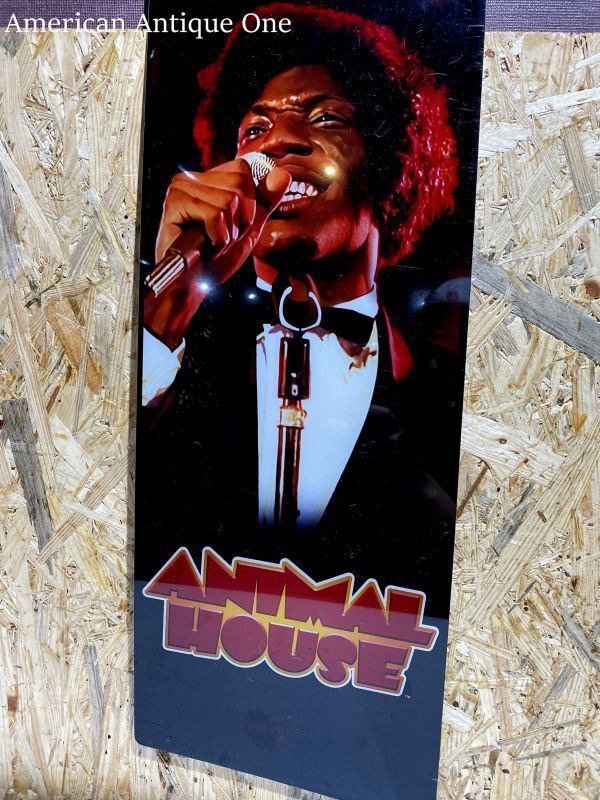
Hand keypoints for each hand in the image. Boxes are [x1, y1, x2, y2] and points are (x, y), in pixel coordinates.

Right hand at [145, 159, 289, 349]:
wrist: (192, 285)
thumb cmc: (215, 259)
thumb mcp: (248, 228)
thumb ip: (266, 201)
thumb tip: (283, 174)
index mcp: (208, 180)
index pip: (243, 170)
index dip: (249, 205)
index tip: (233, 229)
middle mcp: (192, 177)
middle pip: (240, 184)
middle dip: (240, 221)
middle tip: (222, 239)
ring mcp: (181, 187)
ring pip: (229, 200)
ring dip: (228, 233)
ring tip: (212, 244)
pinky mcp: (175, 201)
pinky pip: (215, 213)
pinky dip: (218, 238)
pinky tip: (205, 247)